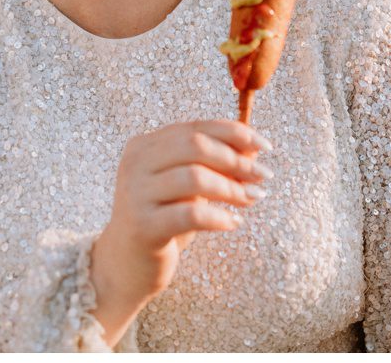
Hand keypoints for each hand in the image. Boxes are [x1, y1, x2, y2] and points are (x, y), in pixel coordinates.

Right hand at [90, 120, 269, 345]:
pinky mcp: (143, 226)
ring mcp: (136, 195)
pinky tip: (232, 223)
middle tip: (262, 176)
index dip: (233, 133)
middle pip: (195, 145)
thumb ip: (215, 163)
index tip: (265, 145)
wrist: (125, 263)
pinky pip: (191, 215)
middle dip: (235, 159)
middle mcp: (135, 164)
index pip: (195, 127)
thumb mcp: (188, 187)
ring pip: (195, 177)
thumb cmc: (162, 219)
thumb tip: (255, 146)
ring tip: (250, 200)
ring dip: (231, 188)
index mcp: (144, 146)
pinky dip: (219, 217)